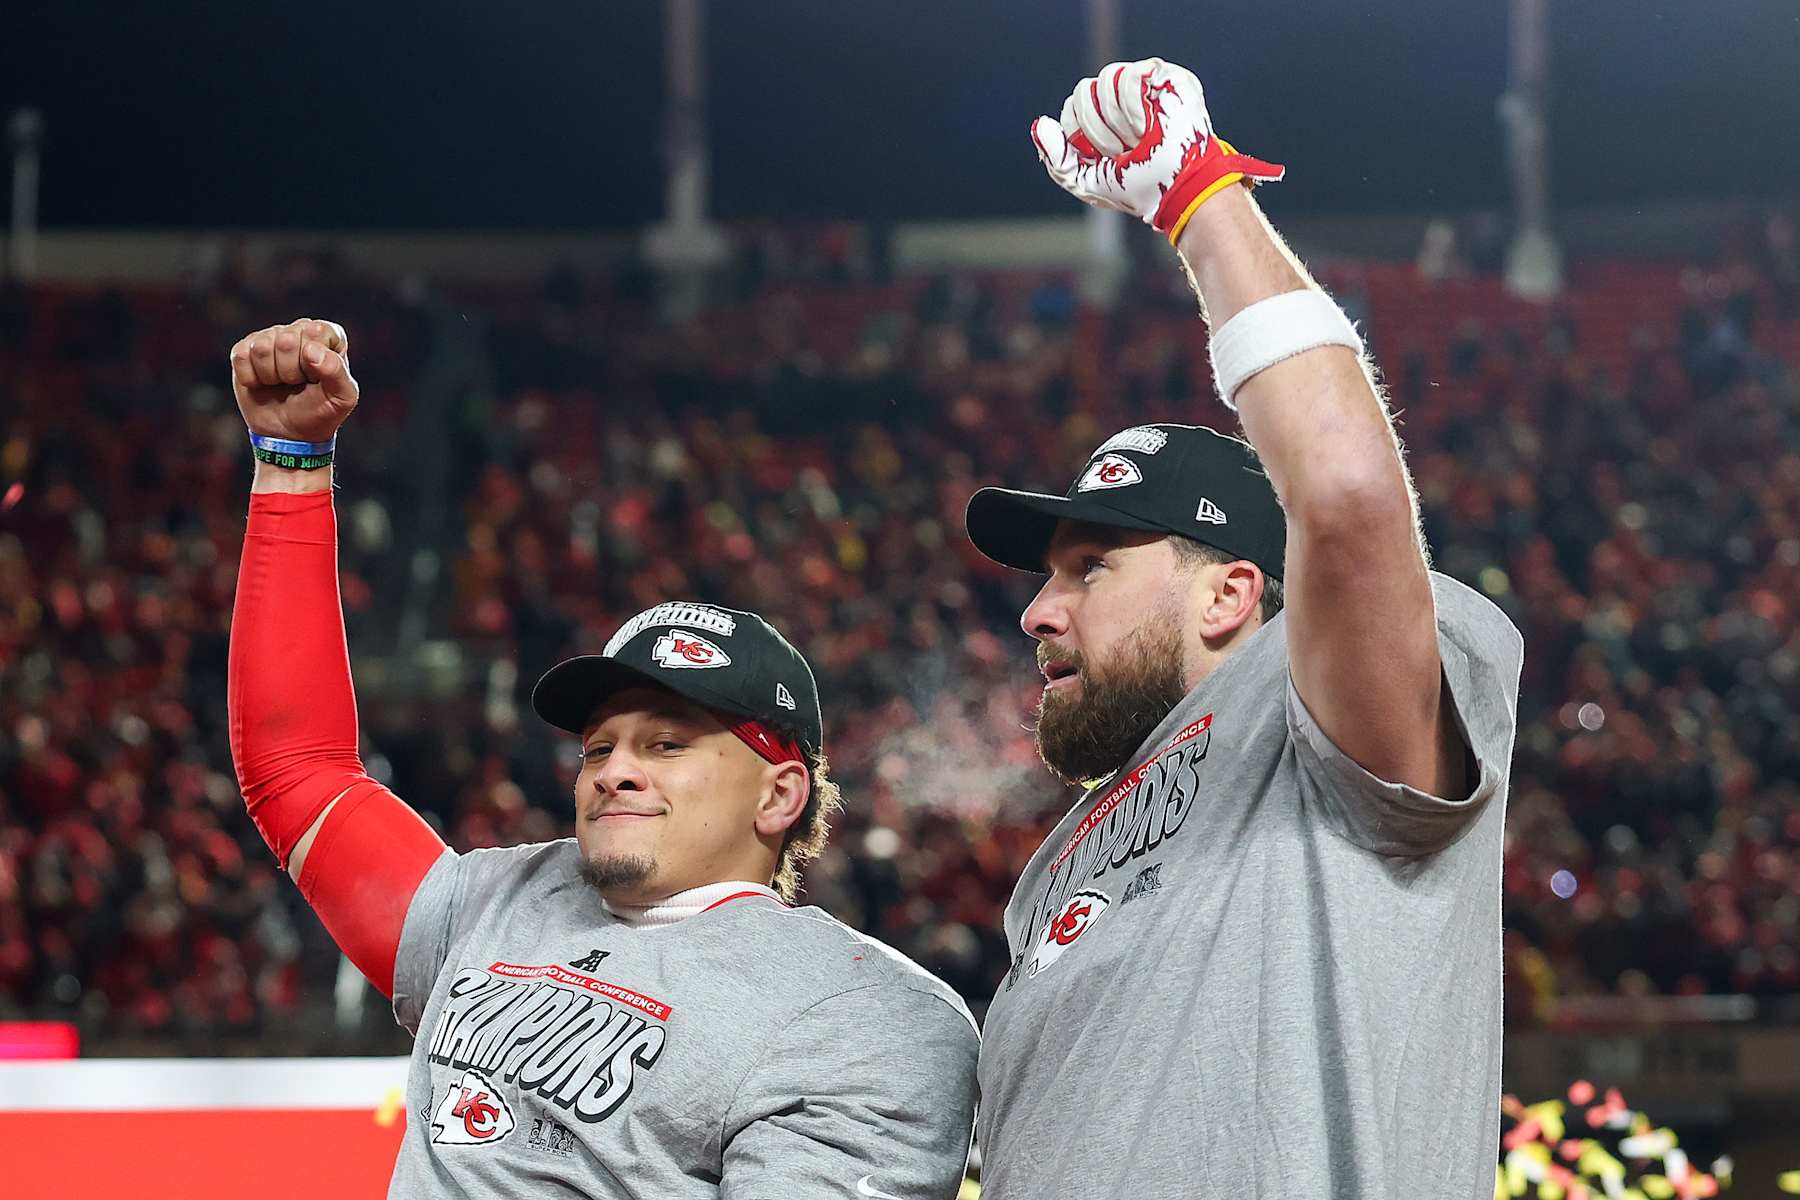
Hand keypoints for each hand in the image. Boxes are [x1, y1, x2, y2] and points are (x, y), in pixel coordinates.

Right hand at [228, 318, 357, 443]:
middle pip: (286, 340)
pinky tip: (262, 383)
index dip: (314, 361)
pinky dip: (251, 378)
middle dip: (291, 372)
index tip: (316, 377)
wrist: (290, 433)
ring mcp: (269, 337)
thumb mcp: (342, 397)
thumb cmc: (321, 411)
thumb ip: (337, 372)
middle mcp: (298, 330)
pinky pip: (240, 356)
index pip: (315, 332)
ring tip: (281, 383)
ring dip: (271, 376)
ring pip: (262, 348)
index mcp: (327, 335)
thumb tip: (311, 350)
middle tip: (297, 384)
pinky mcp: (244, 349)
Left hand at [1029, 58, 1283, 241]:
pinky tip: (1147, 125)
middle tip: (1120, 151)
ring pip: (1105, 78)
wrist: (1176, 188)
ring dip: (1116, 120)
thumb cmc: (1136, 188)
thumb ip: (1056, 160)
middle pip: (1083, 91)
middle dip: (1096, 129)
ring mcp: (1140, 84)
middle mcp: (1117, 98)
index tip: (1101, 157)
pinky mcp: (1161, 75)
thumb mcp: (1085, 183)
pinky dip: (1132, 106)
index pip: (1071, 108)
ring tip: (1138, 139)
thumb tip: (1041, 124)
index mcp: (1099, 120)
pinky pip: (1128, 76)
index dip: (1077, 133)